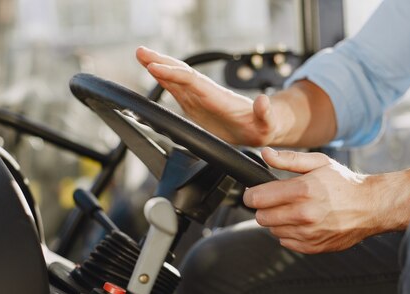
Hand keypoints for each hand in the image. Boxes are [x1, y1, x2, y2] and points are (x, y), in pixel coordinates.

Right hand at [136, 46, 278, 146]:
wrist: (262, 127)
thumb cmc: (265, 125)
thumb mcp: (268, 122)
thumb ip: (265, 113)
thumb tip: (263, 101)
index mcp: (219, 98)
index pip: (193, 81)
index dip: (174, 74)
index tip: (156, 67)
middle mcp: (207, 94)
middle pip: (181, 74)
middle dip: (162, 63)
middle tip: (141, 52)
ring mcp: (201, 98)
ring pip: (177, 79)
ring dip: (159, 67)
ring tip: (141, 56)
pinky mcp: (197, 106)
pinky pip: (178, 90)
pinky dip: (164, 80)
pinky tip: (154, 73)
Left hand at [244, 148, 382, 253]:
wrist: (371, 207)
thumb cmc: (344, 184)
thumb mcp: (319, 163)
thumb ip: (288, 159)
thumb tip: (265, 154)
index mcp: (302, 190)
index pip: (257, 198)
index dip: (252, 195)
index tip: (255, 193)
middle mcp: (304, 214)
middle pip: (261, 217)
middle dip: (264, 208)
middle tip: (277, 200)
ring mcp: (308, 233)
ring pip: (272, 230)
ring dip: (277, 221)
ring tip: (294, 210)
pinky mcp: (312, 247)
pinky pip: (285, 242)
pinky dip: (289, 233)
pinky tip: (302, 222)